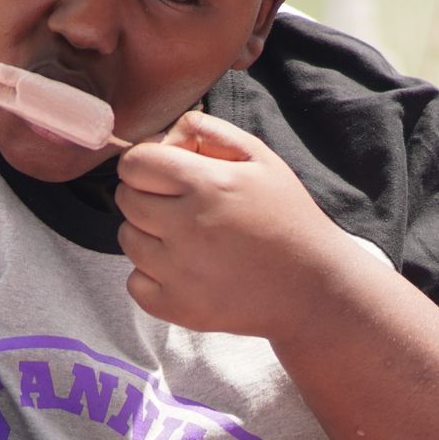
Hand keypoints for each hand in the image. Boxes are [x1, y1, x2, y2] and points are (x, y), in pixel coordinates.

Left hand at [115, 111, 356, 341]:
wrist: (312, 286)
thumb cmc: (286, 215)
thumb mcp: (262, 159)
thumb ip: (211, 132)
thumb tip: (166, 136)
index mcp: (209, 184)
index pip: (134, 163)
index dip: (147, 162)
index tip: (167, 172)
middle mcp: (187, 227)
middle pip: (126, 199)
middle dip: (147, 194)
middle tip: (182, 205)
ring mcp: (179, 272)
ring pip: (128, 240)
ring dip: (149, 235)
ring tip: (188, 238)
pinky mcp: (177, 307)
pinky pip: (135, 283)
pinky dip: (153, 276)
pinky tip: (186, 269)